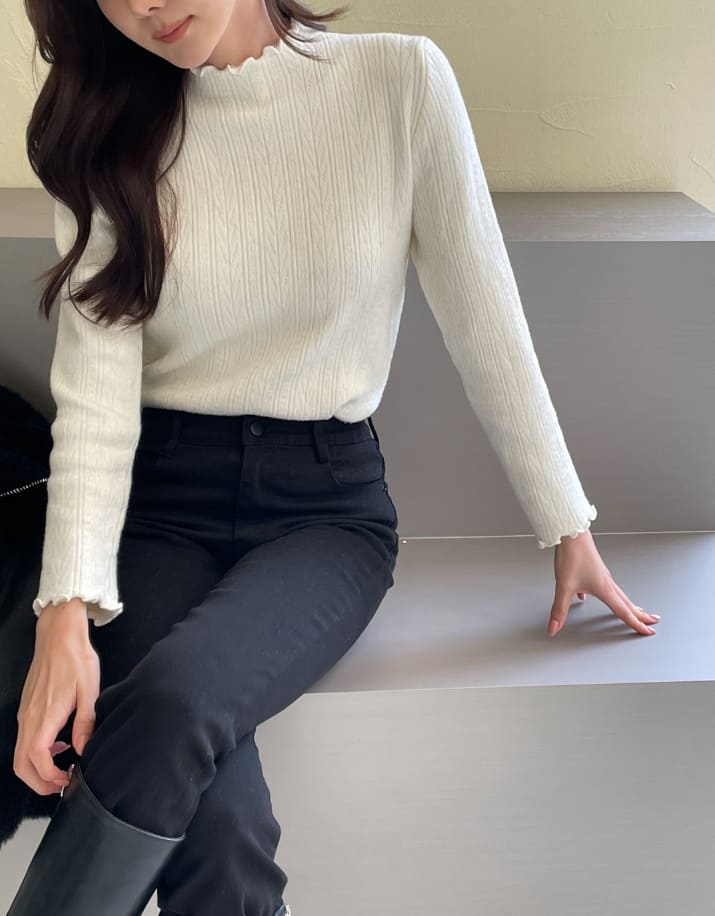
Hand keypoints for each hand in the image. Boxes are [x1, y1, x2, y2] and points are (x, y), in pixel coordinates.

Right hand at [14, 600, 99, 794]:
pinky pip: (24, 739)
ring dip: (36, 769)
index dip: (49, 776)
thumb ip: (86, 723)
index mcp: (45, 716)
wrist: (59, 635)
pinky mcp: (27, 709)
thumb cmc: (76, 659)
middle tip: (62, 785)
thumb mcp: (89, 691)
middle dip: (38, 782)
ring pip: (19, 754)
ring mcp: (25, 714)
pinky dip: (35, 753)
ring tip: (62, 770)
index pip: (36, 758)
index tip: (68, 779)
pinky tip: (59, 746)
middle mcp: (29, 718)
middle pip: (20, 764)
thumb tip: (82, 750)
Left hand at [547, 528, 660, 636]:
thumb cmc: (572, 555)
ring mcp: (602, 574)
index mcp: (604, 589)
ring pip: (619, 594)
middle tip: (652, 622)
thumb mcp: (563, 587)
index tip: (649, 632)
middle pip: (627, 603)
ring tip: (635, 609)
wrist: (571, 532)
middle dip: (641, 615)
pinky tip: (589, 596)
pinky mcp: (595, 568)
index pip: (623, 612)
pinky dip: (607, 594)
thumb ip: (559, 610)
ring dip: (629, 604)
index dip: (636, 624)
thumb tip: (554, 628)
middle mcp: (607, 582)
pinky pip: (605, 585)